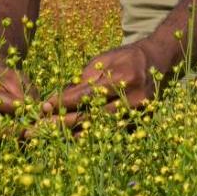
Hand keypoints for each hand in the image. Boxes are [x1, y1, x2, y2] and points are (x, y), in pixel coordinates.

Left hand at [39, 40, 162, 131]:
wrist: (156, 62)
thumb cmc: (126, 58)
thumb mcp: (104, 60)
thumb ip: (83, 79)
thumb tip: (55, 98)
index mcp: (127, 78)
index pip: (89, 95)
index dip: (64, 102)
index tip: (44, 106)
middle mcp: (135, 100)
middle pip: (92, 117)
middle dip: (63, 122)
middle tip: (40, 126)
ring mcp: (139, 115)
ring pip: (100, 130)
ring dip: (73, 134)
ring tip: (50, 136)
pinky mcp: (140, 125)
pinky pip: (109, 135)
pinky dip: (89, 137)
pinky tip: (71, 138)